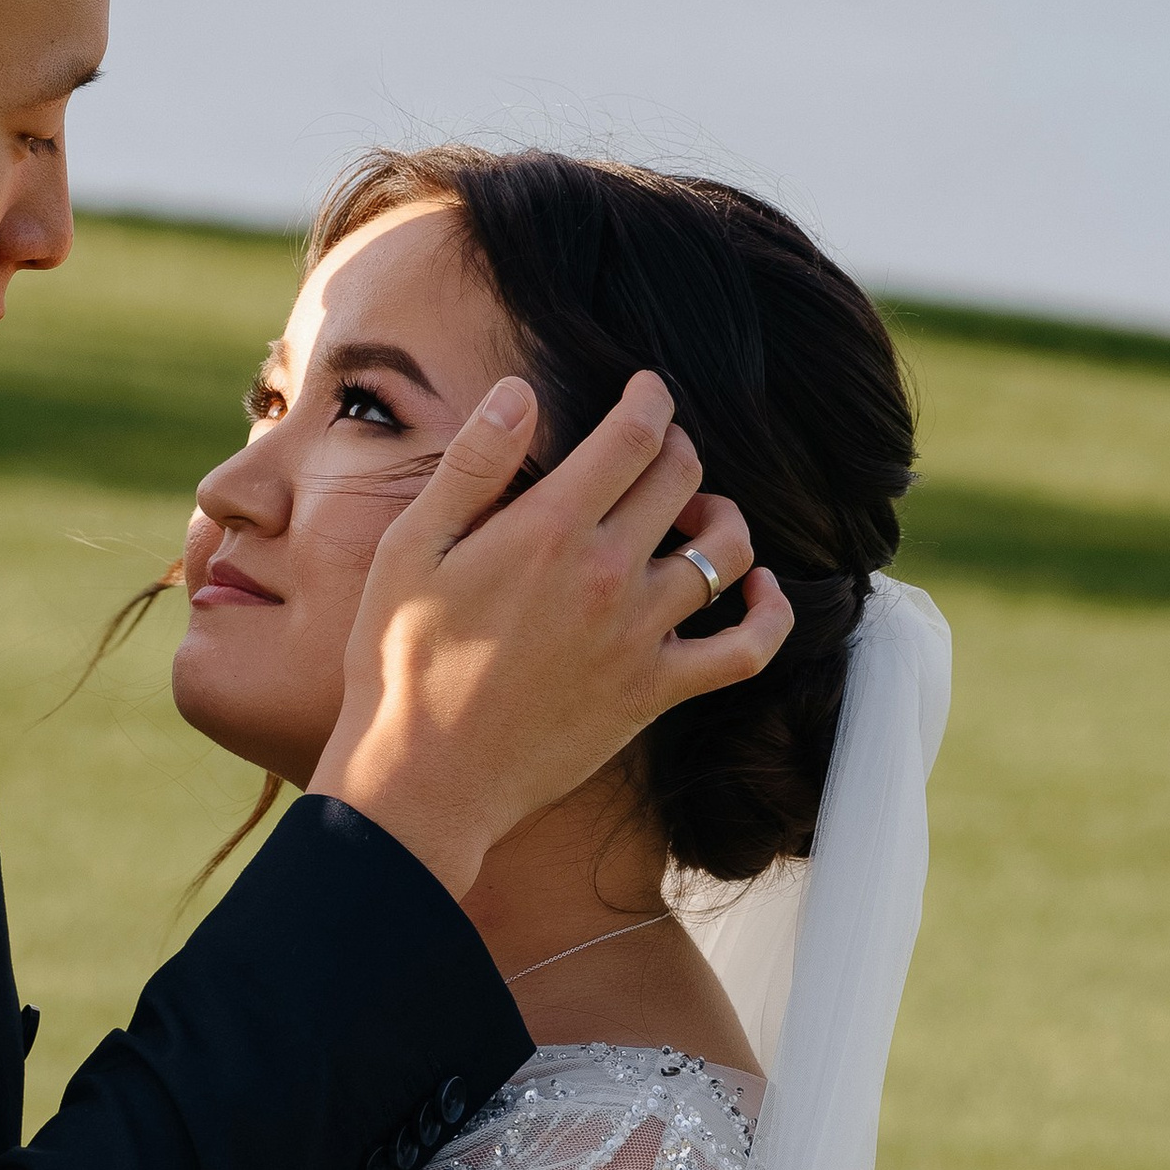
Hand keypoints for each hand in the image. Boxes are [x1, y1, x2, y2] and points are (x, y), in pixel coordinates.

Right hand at [311, 374, 793, 895]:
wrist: (423, 780)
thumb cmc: (401, 663)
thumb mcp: (411, 549)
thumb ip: (472, 465)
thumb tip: (519, 391)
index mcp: (551, 528)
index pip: (633, 435)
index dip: (649, 399)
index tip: (647, 389)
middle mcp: (610, 574)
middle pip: (683, 479)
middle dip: (676, 448)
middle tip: (656, 450)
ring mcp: (641, 636)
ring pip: (726, 550)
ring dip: (721, 517)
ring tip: (696, 516)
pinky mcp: (655, 692)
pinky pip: (746, 649)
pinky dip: (768, 614)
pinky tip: (758, 591)